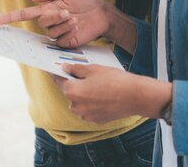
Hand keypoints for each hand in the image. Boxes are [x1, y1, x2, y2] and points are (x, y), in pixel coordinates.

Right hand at [0, 0, 110, 47]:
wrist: (101, 13)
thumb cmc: (85, 0)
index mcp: (47, 10)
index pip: (24, 14)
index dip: (11, 18)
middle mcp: (50, 22)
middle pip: (41, 22)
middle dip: (54, 16)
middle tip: (67, 12)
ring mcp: (58, 33)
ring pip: (51, 32)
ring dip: (63, 24)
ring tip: (75, 19)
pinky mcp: (66, 43)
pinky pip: (60, 40)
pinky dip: (69, 32)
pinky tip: (77, 27)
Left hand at [54, 64, 171, 123]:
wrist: (135, 96)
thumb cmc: (115, 80)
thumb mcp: (93, 69)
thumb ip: (75, 69)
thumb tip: (64, 68)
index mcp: (72, 91)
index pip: (59, 80)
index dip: (56, 73)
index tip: (52, 68)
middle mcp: (76, 106)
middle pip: (69, 91)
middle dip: (74, 82)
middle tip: (83, 73)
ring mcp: (85, 115)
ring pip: (79, 101)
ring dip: (83, 93)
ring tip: (97, 84)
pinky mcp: (95, 120)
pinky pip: (88, 108)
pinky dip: (92, 102)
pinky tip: (103, 94)